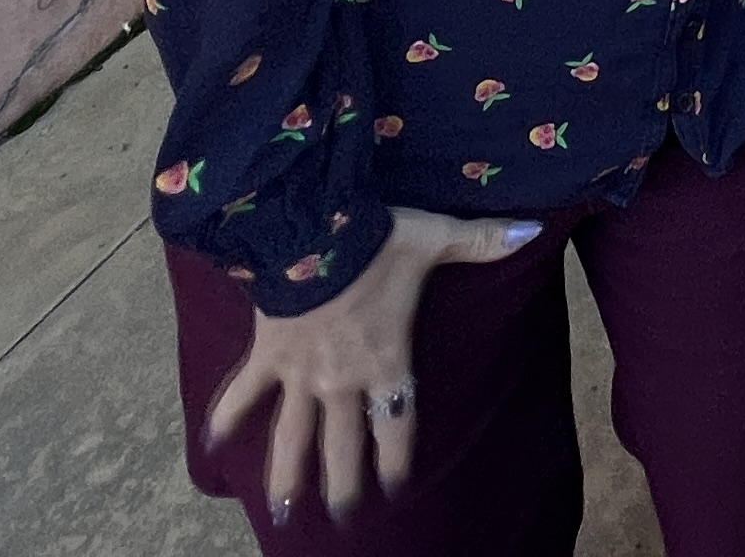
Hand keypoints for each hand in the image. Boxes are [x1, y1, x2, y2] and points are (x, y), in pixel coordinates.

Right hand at [203, 206, 541, 522]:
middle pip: (343, 446)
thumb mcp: (436, 238)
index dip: (395, 458)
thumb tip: (533, 229)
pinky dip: (227, 417)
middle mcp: (343, 380)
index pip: (396, 425)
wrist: (309, 230)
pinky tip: (211, 445)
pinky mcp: (267, 356)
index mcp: (387, 362)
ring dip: (288, 474)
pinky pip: (243, 394)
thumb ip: (484, 240)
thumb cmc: (376, 240)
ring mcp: (301, 374)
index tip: (393, 486)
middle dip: (343, 483)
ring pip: (293, 437)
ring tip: (285, 511)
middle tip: (343, 515)